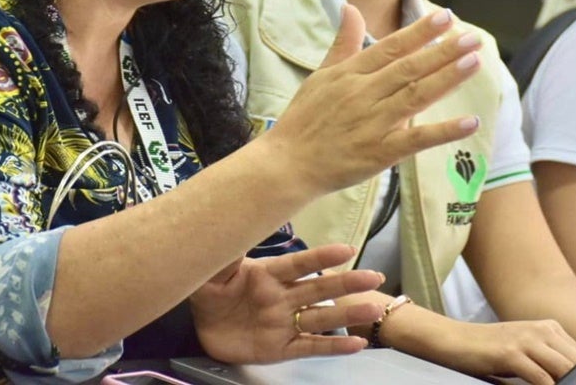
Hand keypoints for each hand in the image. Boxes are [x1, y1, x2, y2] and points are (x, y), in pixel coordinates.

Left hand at [191, 244, 383, 362]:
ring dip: (348, 314)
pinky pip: (311, 346)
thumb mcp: (212, 271)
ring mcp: (285, 322)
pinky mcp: (281, 347)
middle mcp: (284, 297)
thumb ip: (226, 254)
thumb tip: (234, 228)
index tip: (347, 250)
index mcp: (269, 274)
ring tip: (373, 309)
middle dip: (347, 283)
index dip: (321, 258)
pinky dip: (333, 346)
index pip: (299, 264)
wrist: (201, 326)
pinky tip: (356, 344)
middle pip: (320, 289)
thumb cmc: (210, 291)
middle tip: (374, 277)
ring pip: (321, 317)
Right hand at [268, 5, 482, 196]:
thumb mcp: (321, 75)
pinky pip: (416, 139)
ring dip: (447, 79)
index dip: (419, 32)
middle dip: (443, 51)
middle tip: (473, 37)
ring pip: (415, 96)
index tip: (446, 17)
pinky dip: (443, 131)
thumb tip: (350, 7)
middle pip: (409, 68)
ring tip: (474, 62)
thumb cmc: (305, 119)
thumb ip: (343, 43)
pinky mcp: (379, 153)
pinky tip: (470, 122)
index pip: (391, 48)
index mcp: (350, 74)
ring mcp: (372, 123)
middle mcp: (363, 94)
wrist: (287, 164)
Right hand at [421, 319, 575, 384]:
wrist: (454, 340)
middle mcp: (542, 330)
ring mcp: (527, 340)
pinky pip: (541, 378)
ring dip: (570, 384)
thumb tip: (571, 377)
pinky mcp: (511, 353)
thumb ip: (548, 361)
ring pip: (563, 369)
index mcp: (549, 328)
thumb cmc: (489, 351)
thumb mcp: (525, 350)